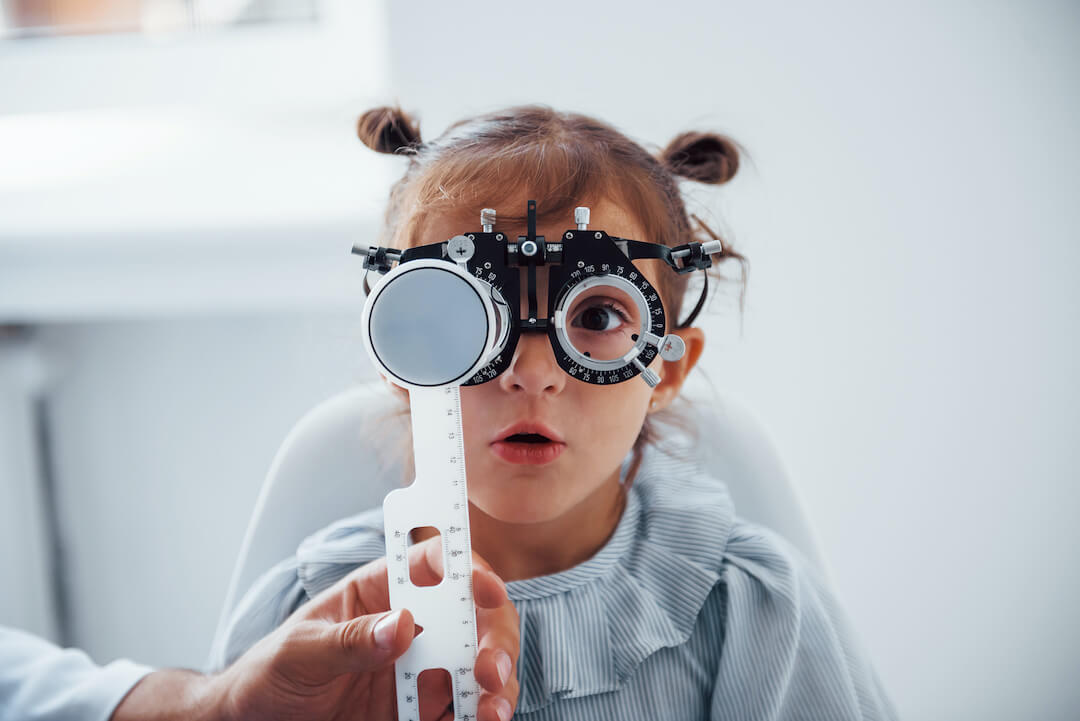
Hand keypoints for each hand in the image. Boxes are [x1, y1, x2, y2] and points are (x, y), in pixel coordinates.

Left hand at [217, 535, 519, 720]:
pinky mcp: (421, 712)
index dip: (468, 569)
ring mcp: (421, 670)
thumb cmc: (270, 674)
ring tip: (492, 711)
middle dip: (494, 638)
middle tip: (490, 670)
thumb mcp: (299, 651)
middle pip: (474, 616)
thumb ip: (349, 640)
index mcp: (381, 591)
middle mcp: (413, 626)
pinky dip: (480, 715)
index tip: (486, 590)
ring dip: (497, 684)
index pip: (435, 565)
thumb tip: (403, 625)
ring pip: (480, 665)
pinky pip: (463, 711)